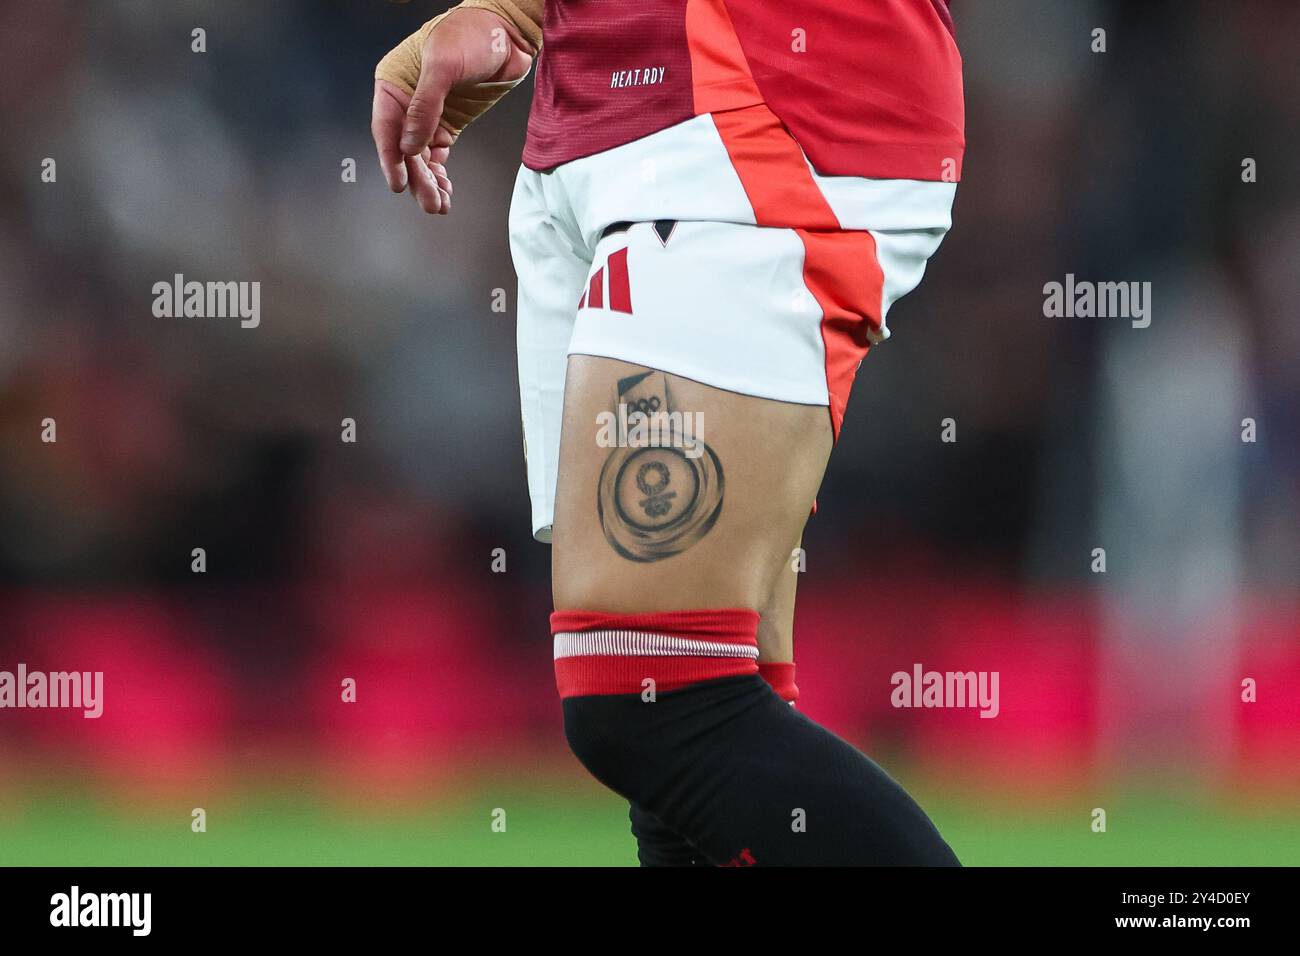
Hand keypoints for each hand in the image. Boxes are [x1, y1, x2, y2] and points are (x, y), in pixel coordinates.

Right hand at [371, 8, 533, 214]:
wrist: (507, 33)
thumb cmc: (470, 35)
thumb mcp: (444, 65)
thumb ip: (426, 105)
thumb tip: (410, 144)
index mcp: (394, 83)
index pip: (386, 127)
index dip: (390, 158)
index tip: (398, 183)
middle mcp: (407, 101)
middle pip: (405, 148)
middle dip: (417, 177)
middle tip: (430, 201)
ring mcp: (428, 114)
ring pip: (421, 156)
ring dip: (429, 181)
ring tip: (439, 204)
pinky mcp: (449, 123)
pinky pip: (438, 154)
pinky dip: (441, 173)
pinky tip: (446, 190)